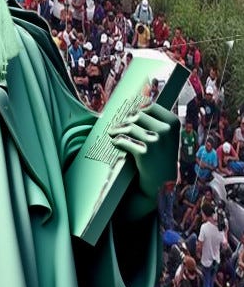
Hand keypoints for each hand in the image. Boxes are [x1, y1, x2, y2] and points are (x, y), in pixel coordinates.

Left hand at [111, 102, 179, 218]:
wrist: (162, 183)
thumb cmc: (161, 156)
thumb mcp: (166, 136)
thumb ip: (154, 121)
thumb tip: (135, 103)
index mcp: (174, 122)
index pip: (150, 106)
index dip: (137, 110)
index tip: (130, 117)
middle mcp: (167, 130)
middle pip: (137, 115)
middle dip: (125, 120)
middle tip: (118, 127)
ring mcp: (156, 141)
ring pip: (129, 126)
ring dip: (117, 130)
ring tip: (112, 133)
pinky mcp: (145, 152)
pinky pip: (123, 139)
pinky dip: (117, 141)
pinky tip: (116, 143)